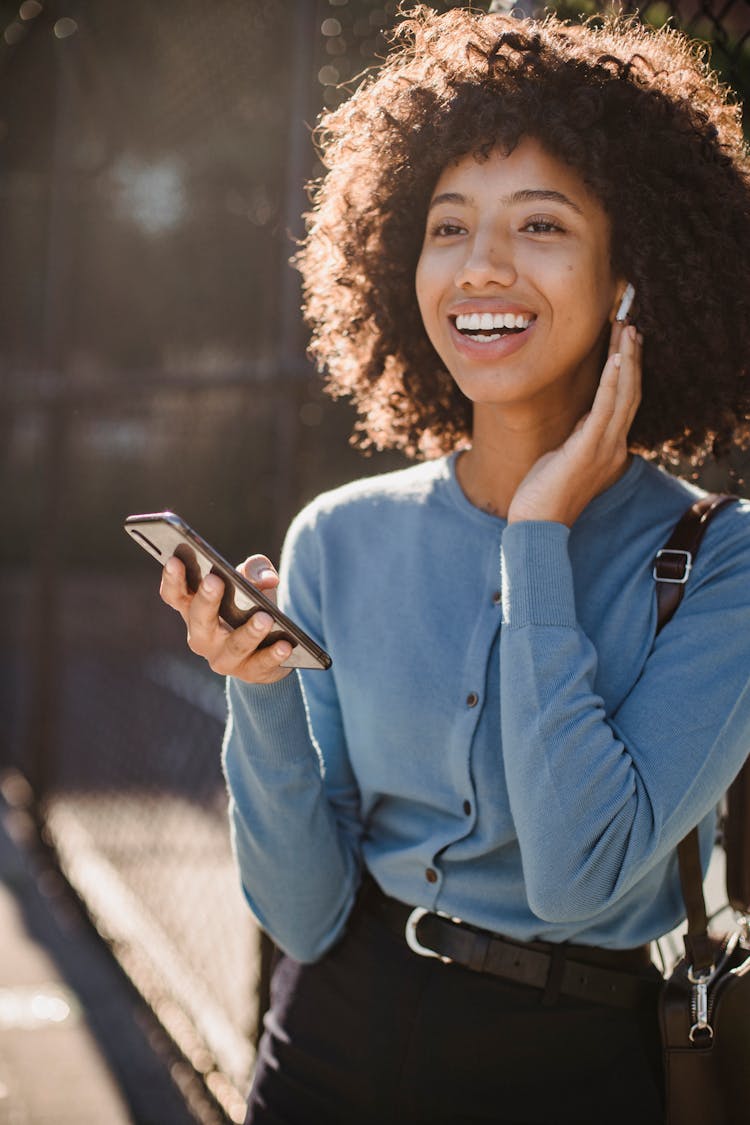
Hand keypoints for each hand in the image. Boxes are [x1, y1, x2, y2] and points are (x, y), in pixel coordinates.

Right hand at [159, 554, 292, 682]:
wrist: (270, 648)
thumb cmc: (252, 607)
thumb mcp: (253, 583)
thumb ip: (257, 570)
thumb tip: (267, 578)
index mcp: (194, 610)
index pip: (175, 595)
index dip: (172, 578)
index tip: (175, 560)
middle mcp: (203, 637)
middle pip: (199, 619)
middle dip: (206, 599)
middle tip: (214, 580)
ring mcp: (224, 658)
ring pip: (234, 646)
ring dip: (249, 632)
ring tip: (265, 618)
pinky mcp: (250, 673)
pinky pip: (261, 664)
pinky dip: (273, 655)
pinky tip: (285, 644)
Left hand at [507, 323, 641, 526]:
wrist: (538, 526)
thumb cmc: (545, 494)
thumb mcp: (565, 456)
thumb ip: (579, 436)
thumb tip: (583, 417)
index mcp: (609, 447)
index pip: (624, 400)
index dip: (627, 369)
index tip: (625, 340)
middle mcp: (614, 445)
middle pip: (630, 391)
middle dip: (631, 355)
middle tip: (630, 321)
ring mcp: (605, 448)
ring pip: (623, 395)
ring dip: (626, 359)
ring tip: (627, 329)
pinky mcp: (588, 450)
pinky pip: (605, 410)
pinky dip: (612, 383)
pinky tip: (616, 360)